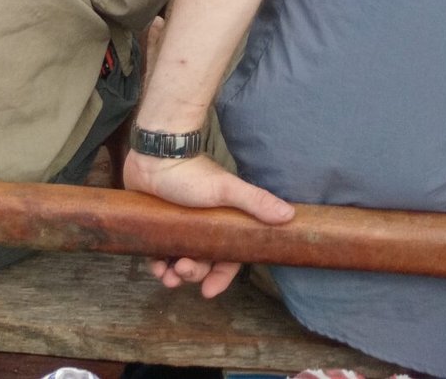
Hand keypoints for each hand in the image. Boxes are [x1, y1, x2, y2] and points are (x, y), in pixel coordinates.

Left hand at [123, 147, 294, 297]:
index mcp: (221, 222)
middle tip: (183, 269)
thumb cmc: (192, 172)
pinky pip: (158, 254)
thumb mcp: (226, 189)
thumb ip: (256, 202)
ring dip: (174, 275)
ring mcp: (179, 226)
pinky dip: (157, 264)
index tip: (209, 292)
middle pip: (201, 263)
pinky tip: (155, 266)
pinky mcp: (158, 224)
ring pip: (178, 261)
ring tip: (167, 276)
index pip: (226, 258)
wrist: (156, 154)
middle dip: (193, 274)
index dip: (220, 277)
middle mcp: (201, 227)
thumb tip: (290, 215)